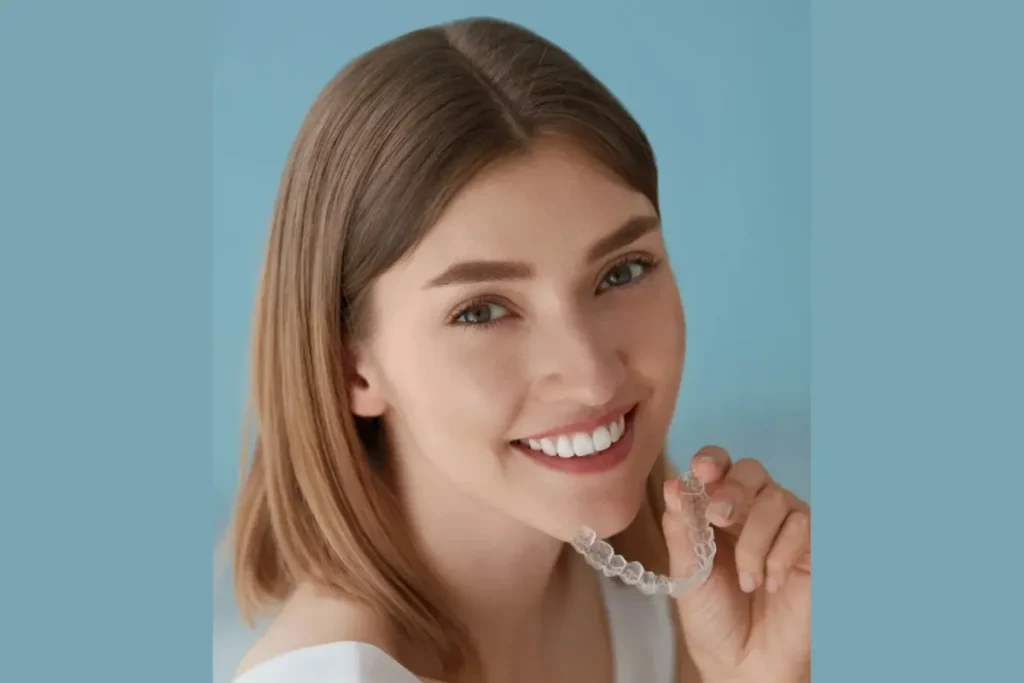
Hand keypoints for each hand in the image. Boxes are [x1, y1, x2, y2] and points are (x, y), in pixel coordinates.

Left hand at [663, 447, 809, 682]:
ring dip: (754, 539)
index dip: (711, 460)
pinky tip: (771, 584)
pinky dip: (781, 555)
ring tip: (746, 581)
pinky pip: (804, 526)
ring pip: (777, 499)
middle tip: (719, 519)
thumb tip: (672, 484)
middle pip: (750, 470)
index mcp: (716, 511)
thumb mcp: (687, 574)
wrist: (744, 665)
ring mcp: (785, 528)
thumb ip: (682, 530)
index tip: (701, 470)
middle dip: (732, 490)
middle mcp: (752, 512)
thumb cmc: (713, 619)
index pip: (718, 466)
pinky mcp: (813, 549)